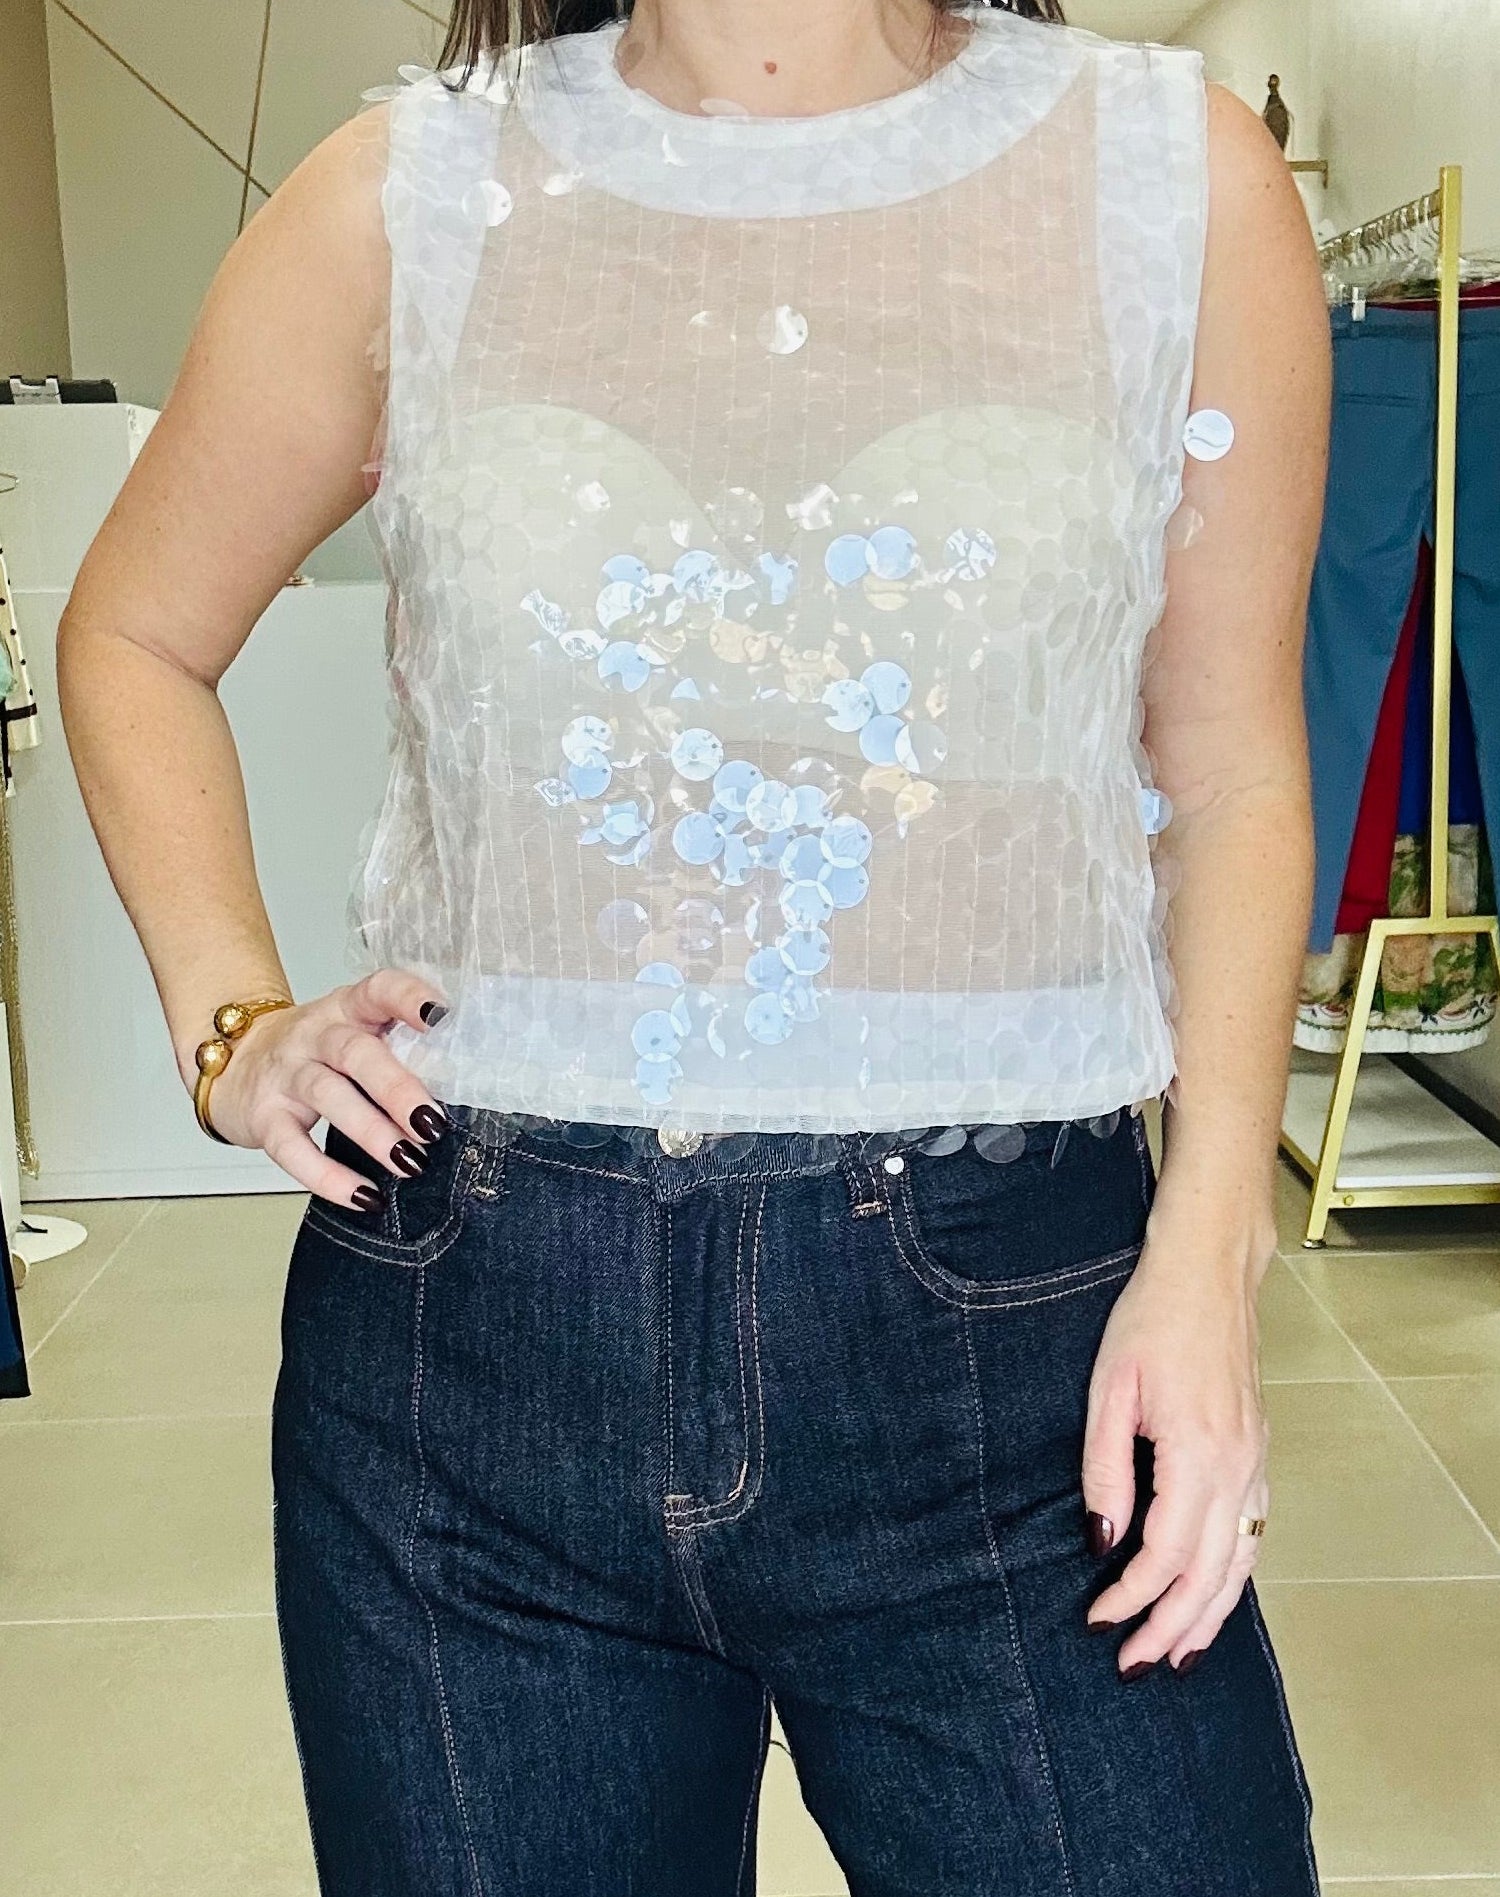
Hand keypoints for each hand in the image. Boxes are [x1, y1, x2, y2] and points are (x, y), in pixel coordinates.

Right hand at [194, 968, 451, 1208]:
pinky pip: (292, 1148)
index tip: (444, 1017)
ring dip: (371, 1131)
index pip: (378, 989)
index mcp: (348, 1008)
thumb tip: (467, 1090)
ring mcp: (286, 1074)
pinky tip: (364, 1195)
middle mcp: (315, 1035)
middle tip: (432, 1124)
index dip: (409, 998)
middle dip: (397, 1088)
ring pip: (327, 1095)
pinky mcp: (263, 1116)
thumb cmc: (316, 1052)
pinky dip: (327, 1176)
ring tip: (408, 1161)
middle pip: (355, 1052)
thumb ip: (399, 1048)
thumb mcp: (353, 1032)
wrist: (232, 1061)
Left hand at [1080, 1224, 1271, 1675]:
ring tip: (1176, 1655)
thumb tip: (1102, 1540)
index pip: (1166, 1552)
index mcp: (1198, 1451)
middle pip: (1209, 1574)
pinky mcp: (1258, 1453)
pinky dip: (1235, 1577)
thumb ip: (1105, 1470)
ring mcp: (1256, 1462)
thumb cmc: (1151, 1320)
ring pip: (1240, 1562)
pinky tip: (1214, 1596)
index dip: (1131, 1595)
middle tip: (1133, 1664)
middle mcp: (1238, 1467)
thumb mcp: (1108, 1389)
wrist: (1208, 1274)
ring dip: (1209, 1616)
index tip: (1097, 1618)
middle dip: (1170, 1627)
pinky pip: (1253, 1533)